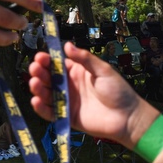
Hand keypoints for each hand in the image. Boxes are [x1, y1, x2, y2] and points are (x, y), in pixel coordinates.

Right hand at [28, 44, 151, 146]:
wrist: (127, 117)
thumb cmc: (118, 91)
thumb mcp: (103, 70)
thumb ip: (85, 59)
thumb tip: (67, 45)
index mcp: (76, 72)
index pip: (56, 64)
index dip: (47, 60)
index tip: (40, 57)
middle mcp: (68, 86)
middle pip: (48, 78)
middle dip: (39, 72)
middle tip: (35, 69)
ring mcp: (66, 101)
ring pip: (46, 94)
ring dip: (38, 88)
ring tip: (34, 83)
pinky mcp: (66, 117)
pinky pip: (50, 113)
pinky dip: (41, 108)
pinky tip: (36, 101)